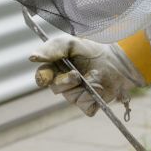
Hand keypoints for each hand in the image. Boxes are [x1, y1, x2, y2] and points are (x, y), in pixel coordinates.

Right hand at [29, 35, 143, 116]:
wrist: (118, 59)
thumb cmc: (92, 49)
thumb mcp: (70, 43)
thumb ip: (51, 49)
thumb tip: (32, 57)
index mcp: (55, 68)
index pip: (42, 76)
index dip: (42, 77)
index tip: (46, 76)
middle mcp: (63, 83)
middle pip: (55, 88)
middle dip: (65, 81)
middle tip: (76, 75)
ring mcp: (75, 95)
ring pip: (70, 98)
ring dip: (82, 88)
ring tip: (95, 76)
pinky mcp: (89, 104)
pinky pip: (86, 107)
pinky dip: (93, 98)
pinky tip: (100, 88)